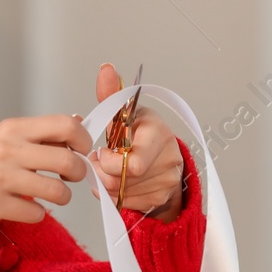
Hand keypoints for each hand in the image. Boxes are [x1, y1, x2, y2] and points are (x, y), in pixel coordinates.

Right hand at [0, 115, 91, 233]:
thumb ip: (34, 133)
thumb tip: (74, 123)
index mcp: (10, 129)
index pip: (64, 126)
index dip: (83, 140)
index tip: (83, 150)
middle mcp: (6, 149)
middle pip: (67, 161)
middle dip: (77, 174)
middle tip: (70, 178)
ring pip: (57, 191)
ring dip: (60, 198)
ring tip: (48, 196)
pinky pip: (36, 213)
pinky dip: (36, 214)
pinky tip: (24, 208)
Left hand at [85, 64, 183, 222]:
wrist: (159, 159)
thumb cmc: (136, 134)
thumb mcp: (123, 114)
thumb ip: (110, 94)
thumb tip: (106, 68)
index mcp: (158, 132)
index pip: (134, 163)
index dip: (110, 161)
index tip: (104, 151)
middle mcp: (168, 157)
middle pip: (122, 179)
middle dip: (103, 172)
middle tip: (103, 160)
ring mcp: (167, 180)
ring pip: (121, 193)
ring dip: (108, 182)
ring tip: (113, 169)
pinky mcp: (161, 198)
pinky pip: (126, 203)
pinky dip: (117, 195)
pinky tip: (122, 181)